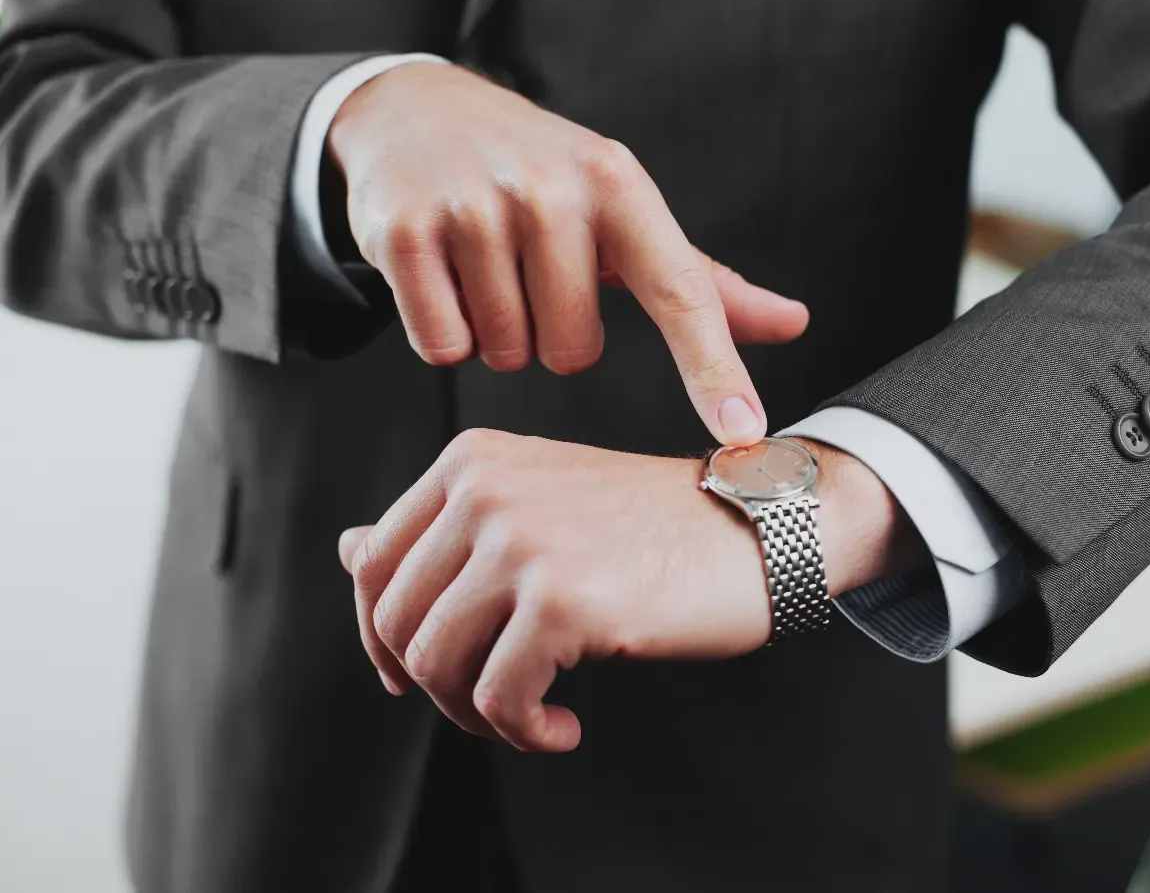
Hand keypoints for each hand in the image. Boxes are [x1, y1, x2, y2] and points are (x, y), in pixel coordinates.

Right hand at [327, 62, 809, 443]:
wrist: (421, 111)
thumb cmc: (543, 177)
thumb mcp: (626, 216)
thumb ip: (704, 283)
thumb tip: (794, 323)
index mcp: (621, 187)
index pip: (683, 295)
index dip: (715, 371)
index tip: (744, 432)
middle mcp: (553, 190)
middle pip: (573, 353)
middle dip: (551, 336)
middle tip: (533, 278)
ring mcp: (475, 207)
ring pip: (508, 354)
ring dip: (498, 334)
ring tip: (487, 269)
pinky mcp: (405, 232)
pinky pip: (443, 347)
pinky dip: (443, 332)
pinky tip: (443, 277)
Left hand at [337, 430, 920, 750]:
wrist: (759, 526)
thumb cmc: (654, 524)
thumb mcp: (539, 503)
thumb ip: (442, 528)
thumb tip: (346, 550)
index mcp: (473, 462)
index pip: (371, 565)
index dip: (378, 637)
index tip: (415, 676)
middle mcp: (486, 491)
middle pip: (396, 623)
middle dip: (435, 686)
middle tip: (492, 706)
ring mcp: (522, 542)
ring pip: (436, 666)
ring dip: (478, 715)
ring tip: (532, 717)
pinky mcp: (563, 601)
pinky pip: (499, 700)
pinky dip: (524, 732)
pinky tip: (563, 728)